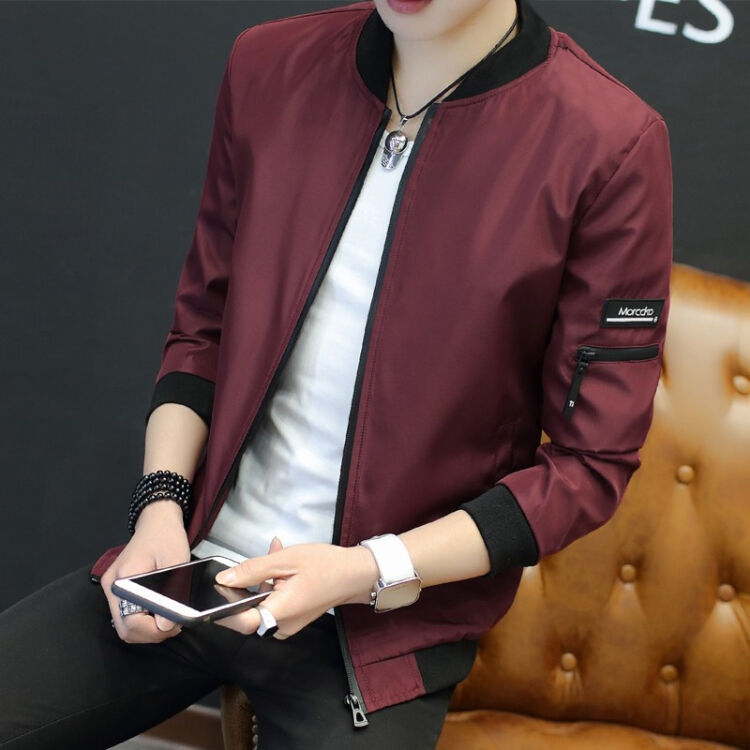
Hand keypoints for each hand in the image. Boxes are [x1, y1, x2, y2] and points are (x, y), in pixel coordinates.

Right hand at [100, 500, 190, 642]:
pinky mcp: (118, 589)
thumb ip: (172, 593)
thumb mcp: (176, 561)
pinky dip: (143, 622)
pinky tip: (159, 613)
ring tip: (169, 619)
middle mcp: (112, 586)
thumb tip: (166, 625)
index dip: (153, 631)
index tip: (174, 625)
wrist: (157, 521)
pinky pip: (126, 616)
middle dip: (151, 634)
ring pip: (125, 626)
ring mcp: (112, 589)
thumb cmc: (166, 537)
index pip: (130, 622)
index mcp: (124, 579)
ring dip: (147, 630)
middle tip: (173, 625)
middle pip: (125, 629)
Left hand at [211, 539, 379, 638]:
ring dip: (262, 581)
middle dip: (248, 584)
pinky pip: (272, 605)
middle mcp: (282, 626)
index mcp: (281, 611)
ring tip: (276, 554)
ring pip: (260, 606)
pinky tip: (281, 566)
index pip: (240, 623)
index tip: (217, 591)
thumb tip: (223, 579)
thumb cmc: (325, 565)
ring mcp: (287, 625)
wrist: (356, 574)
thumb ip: (252, 570)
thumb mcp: (286, 560)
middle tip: (260, 559)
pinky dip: (272, 586)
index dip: (223, 609)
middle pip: (248, 613)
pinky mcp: (291, 620)